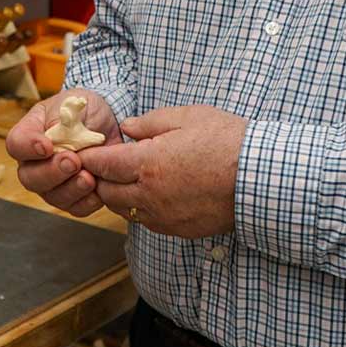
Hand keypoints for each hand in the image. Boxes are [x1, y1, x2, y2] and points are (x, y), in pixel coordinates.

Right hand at [6, 89, 121, 217]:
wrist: (109, 120)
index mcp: (29, 136)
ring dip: (71, 189)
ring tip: (89, 177)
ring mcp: (54, 183)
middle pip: (30, 178)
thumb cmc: (83, 110)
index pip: (16, 144)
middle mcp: (36, 163)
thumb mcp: (70, 104)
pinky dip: (86, 201)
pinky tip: (98, 190)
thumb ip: (59, 119)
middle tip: (73, 162)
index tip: (46, 146)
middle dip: (52, 172)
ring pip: (52, 196)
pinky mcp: (74, 196)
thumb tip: (53, 139)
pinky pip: (75, 208)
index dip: (28, 148)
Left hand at [79, 106, 246, 236]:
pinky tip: (151, 193)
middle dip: (100, 178)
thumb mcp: (187, 117)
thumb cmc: (227, 141)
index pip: (102, 165)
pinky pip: (146, 222)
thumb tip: (127, 128)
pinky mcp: (178, 229)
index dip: (90, 157)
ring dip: (119, 195)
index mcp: (148, 164)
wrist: (260, 177)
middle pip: (106, 193)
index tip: (85, 151)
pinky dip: (140, 209)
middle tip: (104, 164)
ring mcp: (164, 216)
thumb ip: (150, 122)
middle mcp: (150, 195)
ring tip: (127, 178)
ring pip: (124, 211)